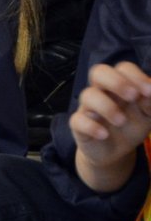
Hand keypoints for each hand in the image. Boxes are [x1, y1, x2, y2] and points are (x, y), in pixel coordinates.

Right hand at [71, 60, 150, 192]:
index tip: (149, 91)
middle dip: (116, 81)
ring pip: (88, 95)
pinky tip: (104, 135)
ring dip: (107, 107)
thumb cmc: (132, 126)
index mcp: (121, 86)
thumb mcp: (148, 115)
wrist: (116, 151)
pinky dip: (91, 126)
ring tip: (121, 122)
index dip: (136, 76)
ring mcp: (89, 107)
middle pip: (99, 72)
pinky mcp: (78, 125)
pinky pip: (77, 120)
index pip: (123, 68)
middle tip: (132, 96)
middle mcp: (103, 92)